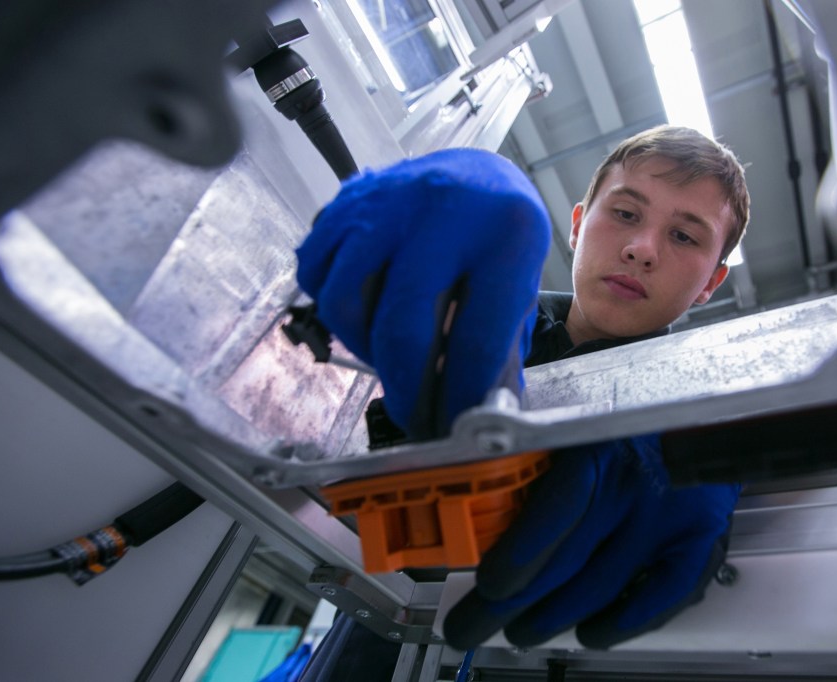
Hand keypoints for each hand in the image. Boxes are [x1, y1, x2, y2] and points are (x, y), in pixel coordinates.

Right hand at [296, 149, 550, 438]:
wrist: (478, 174)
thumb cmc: (502, 237)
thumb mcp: (521, 284)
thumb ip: (500, 345)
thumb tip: (477, 411)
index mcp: (506, 233)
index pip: (477, 337)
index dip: (459, 394)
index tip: (450, 424)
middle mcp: (444, 209)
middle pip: (402, 325)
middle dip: (404, 387)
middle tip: (412, 412)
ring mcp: (389, 200)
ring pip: (346, 301)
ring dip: (364, 346)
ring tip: (390, 356)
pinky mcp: (348, 199)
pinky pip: (316, 271)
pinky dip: (334, 306)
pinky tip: (365, 314)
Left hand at [443, 434, 739, 649]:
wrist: (701, 404)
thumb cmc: (629, 415)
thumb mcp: (579, 421)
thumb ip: (540, 457)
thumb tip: (484, 494)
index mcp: (597, 448)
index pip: (555, 512)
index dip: (517, 558)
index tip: (489, 584)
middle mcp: (635, 485)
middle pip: (566, 560)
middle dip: (514, 604)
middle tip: (475, 624)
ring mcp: (670, 517)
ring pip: (603, 584)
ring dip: (555, 618)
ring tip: (521, 632)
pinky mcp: (699, 538)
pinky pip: (664, 593)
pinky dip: (626, 621)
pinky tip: (593, 633)